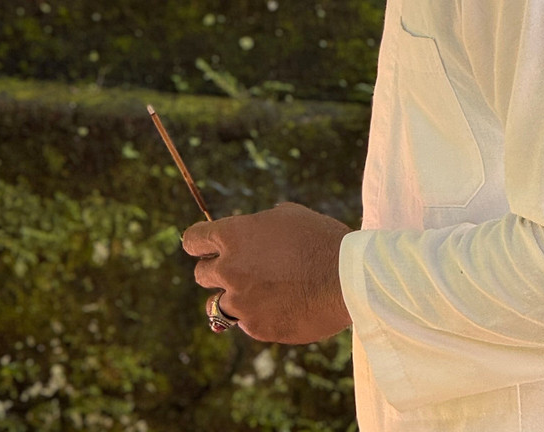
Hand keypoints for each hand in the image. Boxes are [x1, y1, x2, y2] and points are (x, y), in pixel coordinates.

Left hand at [181, 202, 353, 343]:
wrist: (350, 279)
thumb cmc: (322, 240)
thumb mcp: (288, 216)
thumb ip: (260, 224)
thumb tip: (254, 227)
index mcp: (232, 236)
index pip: (193, 240)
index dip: (197, 245)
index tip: (202, 249)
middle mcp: (229, 269)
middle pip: (201, 275)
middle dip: (216, 273)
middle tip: (237, 273)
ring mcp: (241, 301)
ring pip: (218, 306)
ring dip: (233, 300)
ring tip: (255, 297)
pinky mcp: (257, 327)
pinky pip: (246, 324)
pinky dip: (258, 318)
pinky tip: (280, 310)